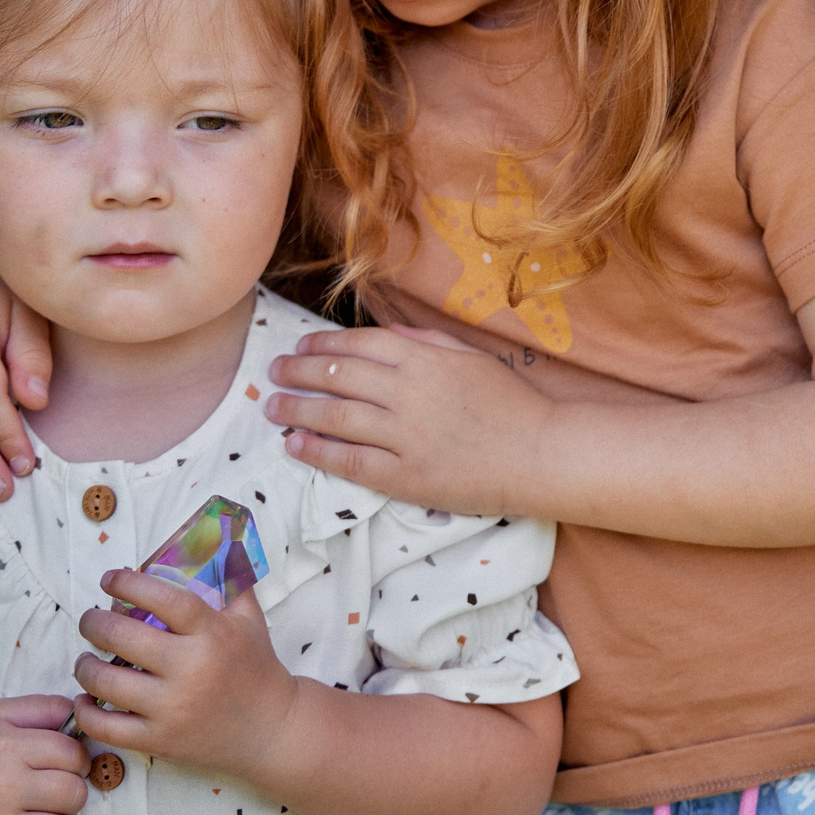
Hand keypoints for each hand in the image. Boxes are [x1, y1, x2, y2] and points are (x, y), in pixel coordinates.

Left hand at [71, 572, 298, 781]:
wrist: (271, 730)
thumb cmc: (256, 669)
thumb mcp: (250, 620)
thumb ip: (231, 581)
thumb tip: (216, 539)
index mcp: (212, 634)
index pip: (163, 599)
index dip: (129, 584)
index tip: (110, 579)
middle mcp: (190, 670)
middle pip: (123, 638)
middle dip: (93, 624)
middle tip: (89, 620)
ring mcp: (172, 709)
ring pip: (107, 683)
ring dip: (85, 667)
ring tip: (85, 660)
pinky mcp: (160, 741)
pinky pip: (107, 727)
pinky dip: (87, 713)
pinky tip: (86, 700)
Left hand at [262, 327, 548, 515]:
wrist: (542, 454)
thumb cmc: (512, 403)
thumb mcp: (471, 358)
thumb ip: (427, 344)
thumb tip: (386, 337)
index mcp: (425, 359)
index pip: (359, 345)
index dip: (322, 345)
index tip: (299, 347)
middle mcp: (409, 393)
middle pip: (338, 376)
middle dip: (299, 372)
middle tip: (273, 374)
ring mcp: (405, 436)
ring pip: (336, 417)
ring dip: (297, 410)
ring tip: (272, 408)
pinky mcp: (406, 476)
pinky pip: (351, 462)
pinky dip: (318, 451)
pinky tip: (294, 444)